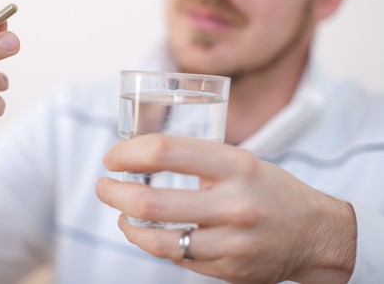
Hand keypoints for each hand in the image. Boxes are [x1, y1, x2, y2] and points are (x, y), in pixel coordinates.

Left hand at [96, 134, 355, 282]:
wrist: (315, 234)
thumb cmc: (269, 189)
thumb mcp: (240, 161)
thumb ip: (197, 159)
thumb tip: (141, 156)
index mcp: (236, 164)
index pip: (166, 151)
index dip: (128, 152)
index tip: (113, 157)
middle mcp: (233, 203)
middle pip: (151, 200)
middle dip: (114, 192)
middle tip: (103, 186)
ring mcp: (230, 241)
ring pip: (157, 239)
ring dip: (127, 225)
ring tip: (120, 214)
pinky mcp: (227, 268)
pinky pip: (175, 258)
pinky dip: (152, 243)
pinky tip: (146, 232)